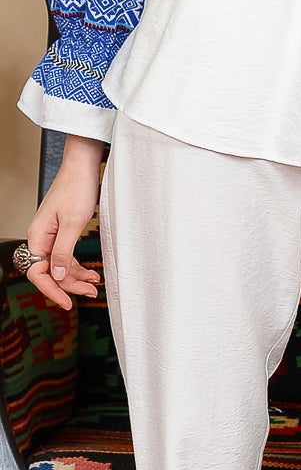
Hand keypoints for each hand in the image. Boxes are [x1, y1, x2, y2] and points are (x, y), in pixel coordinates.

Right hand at [23, 136, 105, 311]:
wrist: (83, 167)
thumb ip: (63, 251)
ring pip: (60, 265)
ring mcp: (51, 235)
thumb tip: (56, 275)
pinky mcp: (62, 231)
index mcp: (37, 236)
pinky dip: (77, 266)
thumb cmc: (77, 188)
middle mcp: (41, 237)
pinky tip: (91, 274)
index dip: (52, 290)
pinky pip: (66, 255)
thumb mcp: (73, 223)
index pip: (38, 272)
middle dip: (69, 285)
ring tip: (94, 285)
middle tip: (90, 293)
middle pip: (50, 271)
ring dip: (76, 277)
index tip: (67, 302)